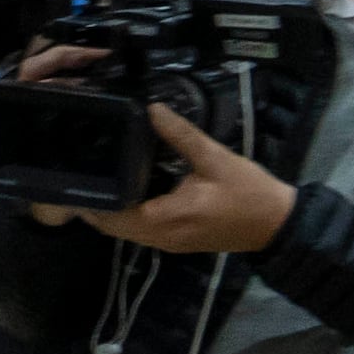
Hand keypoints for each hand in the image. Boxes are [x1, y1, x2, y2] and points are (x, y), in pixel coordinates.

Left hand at [37, 105, 297, 257]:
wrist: (278, 223)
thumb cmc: (248, 192)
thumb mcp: (215, 158)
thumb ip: (181, 135)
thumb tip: (152, 109)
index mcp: (163, 219)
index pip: (110, 215)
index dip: (90, 198)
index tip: (74, 174)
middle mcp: (157, 237)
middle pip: (110, 226)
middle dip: (94, 204)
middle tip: (80, 171)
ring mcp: (165, 243)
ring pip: (123, 231)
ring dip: (109, 211)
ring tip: (97, 177)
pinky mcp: (174, 242)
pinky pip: (139, 231)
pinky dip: (127, 216)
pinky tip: (125, 190)